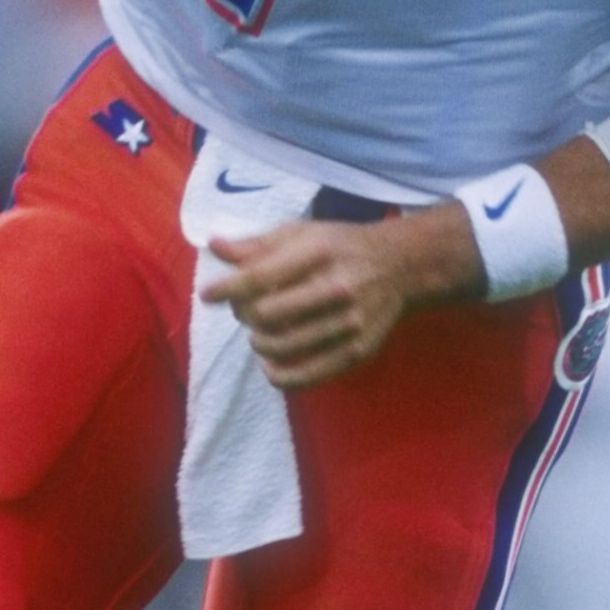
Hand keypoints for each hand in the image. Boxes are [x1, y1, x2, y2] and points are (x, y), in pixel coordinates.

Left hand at [201, 204, 483, 389]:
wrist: (401, 267)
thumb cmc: (340, 246)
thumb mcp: (302, 233)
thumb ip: (258, 244)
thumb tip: (214, 246)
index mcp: (318, 253)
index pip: (259, 276)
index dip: (226, 289)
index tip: (208, 294)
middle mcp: (336, 288)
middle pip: (265, 314)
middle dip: (244, 315)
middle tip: (245, 311)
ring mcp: (349, 323)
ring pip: (282, 346)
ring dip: (258, 342)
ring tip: (260, 333)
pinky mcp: (358, 351)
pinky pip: (308, 375)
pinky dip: (280, 375)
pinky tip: (271, 365)